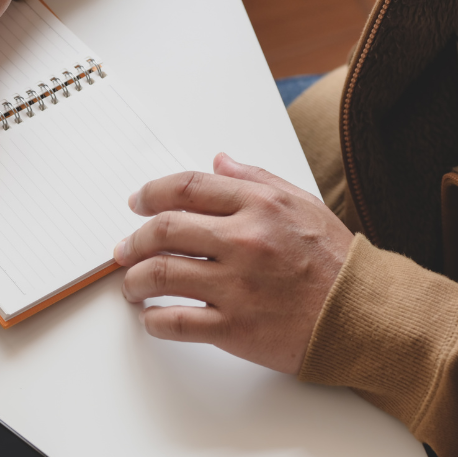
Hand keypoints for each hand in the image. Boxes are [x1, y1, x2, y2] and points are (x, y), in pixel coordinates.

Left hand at [113, 153, 353, 373]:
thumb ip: (256, 179)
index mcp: (259, 206)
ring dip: (134, 280)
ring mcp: (237, 286)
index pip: (186, 188)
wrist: (366, 316)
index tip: (137, 203)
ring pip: (160, 274)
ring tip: (131, 285)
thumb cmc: (335, 261)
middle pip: (163, 230)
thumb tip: (218, 162)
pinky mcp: (235, 327)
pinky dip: (153, 320)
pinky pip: (175, 321)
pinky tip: (151, 317)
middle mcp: (244, 241)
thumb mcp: (302, 204)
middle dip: (133, 240)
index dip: (151, 193)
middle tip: (123, 249)